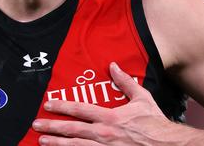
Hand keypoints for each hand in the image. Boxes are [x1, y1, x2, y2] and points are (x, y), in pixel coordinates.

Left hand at [32, 62, 184, 144]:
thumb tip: (113, 66)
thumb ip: (125, 82)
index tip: (48, 104)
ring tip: (42, 141)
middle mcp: (104, 134)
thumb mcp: (141, 98)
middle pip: (72, 129)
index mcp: (110, 117)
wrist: (167, 145)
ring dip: (57, 144)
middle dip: (51, 127)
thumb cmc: (155, 123)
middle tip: (36, 125)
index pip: (80, 109)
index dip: (62, 106)